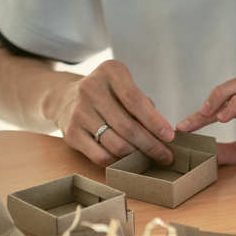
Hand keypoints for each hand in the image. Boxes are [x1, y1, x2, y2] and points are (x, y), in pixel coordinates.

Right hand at [51, 60, 174, 165]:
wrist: (64, 98)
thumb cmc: (107, 95)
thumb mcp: (124, 87)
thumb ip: (144, 105)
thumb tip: (164, 135)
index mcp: (110, 72)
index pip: (135, 101)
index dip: (155, 122)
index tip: (170, 137)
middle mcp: (91, 89)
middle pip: (127, 127)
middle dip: (151, 145)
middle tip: (165, 156)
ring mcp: (79, 112)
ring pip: (116, 145)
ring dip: (136, 157)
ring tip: (149, 159)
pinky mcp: (71, 134)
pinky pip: (100, 156)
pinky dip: (118, 163)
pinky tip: (127, 162)